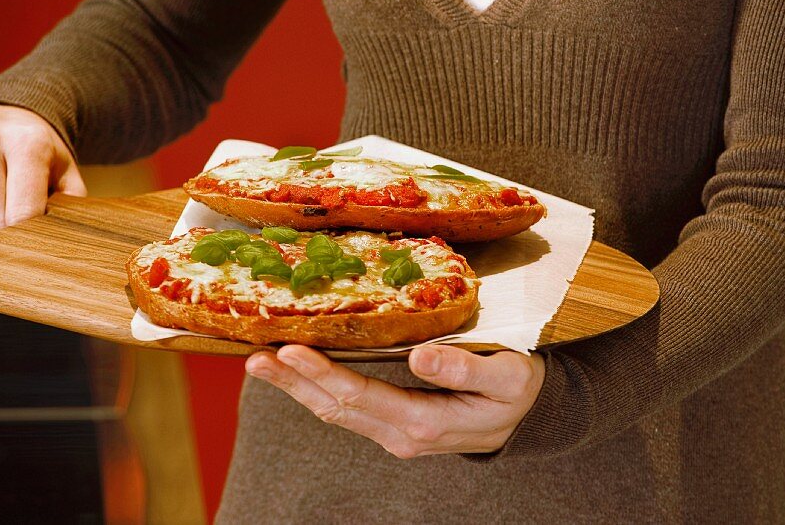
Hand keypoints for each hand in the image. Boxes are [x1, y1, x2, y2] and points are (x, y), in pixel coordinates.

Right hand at [0, 105, 85, 234]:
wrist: (3, 115)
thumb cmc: (38, 152)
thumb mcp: (65, 171)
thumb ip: (71, 204)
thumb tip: (65, 240)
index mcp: (27, 142)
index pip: (23, 213)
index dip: (31, 238)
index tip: (37, 244)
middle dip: (7, 234)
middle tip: (19, 225)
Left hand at [246, 344, 545, 457]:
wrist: (530, 416)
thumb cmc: (520, 390)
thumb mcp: (507, 377)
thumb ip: (465, 370)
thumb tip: (421, 357)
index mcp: (424, 423)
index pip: (360, 397)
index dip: (322, 374)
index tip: (290, 350)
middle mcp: (400, 434)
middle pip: (334, 408)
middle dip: (292, 382)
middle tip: (254, 357)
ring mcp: (393, 432)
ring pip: (335, 411)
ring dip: (297, 387)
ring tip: (262, 362)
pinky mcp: (393, 423)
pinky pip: (347, 407)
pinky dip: (318, 387)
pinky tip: (299, 369)